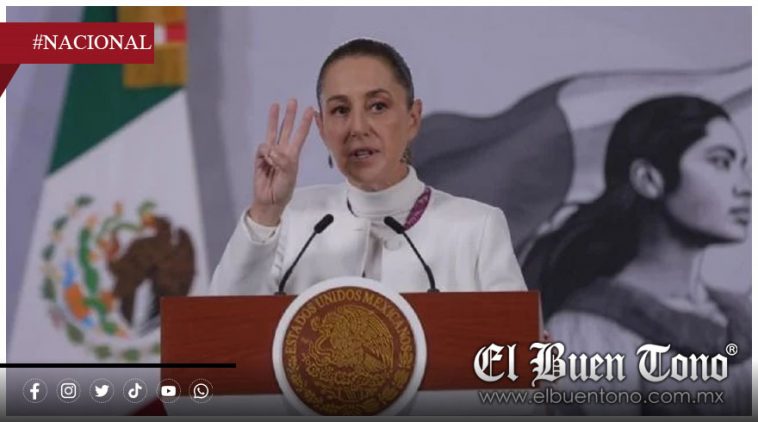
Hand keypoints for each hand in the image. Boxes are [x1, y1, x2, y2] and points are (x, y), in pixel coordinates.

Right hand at [249, 99, 313, 225]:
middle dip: (289, 115)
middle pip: (286, 129)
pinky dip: (266, 154)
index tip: (311, 110)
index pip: (300, 136)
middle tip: (292, 101)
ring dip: (274, 119)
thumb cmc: (283, 189)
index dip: (305, 123)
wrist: (269, 199)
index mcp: (293, 155)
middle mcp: (283, 151)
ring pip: (273, 132)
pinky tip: (267, 161)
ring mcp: (271, 153)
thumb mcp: (289, 175)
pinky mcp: (260, 158)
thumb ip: (283, 161)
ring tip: (275, 105)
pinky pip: (263, 148)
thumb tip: (272, 149)